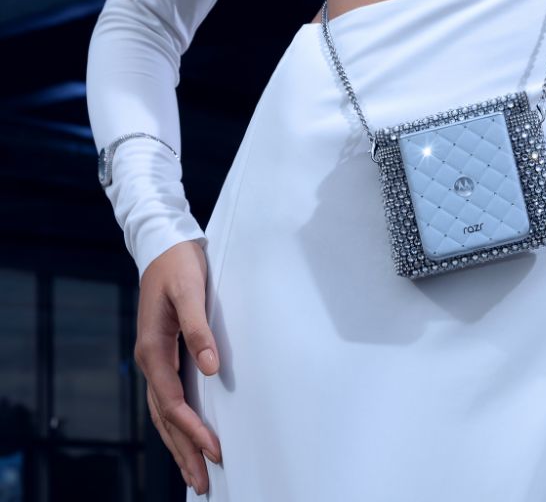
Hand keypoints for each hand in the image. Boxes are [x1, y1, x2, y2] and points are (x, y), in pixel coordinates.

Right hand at [134, 238, 221, 494]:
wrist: (164, 247)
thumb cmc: (179, 267)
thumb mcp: (192, 292)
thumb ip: (199, 330)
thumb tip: (211, 368)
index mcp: (153, 350)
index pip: (173, 403)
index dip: (194, 430)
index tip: (215, 450)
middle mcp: (149, 360)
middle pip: (165, 418)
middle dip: (183, 452)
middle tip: (202, 483)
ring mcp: (154, 360)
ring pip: (163, 413)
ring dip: (179, 444)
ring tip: (195, 474)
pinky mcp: (164, 355)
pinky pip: (167, 399)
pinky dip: (176, 424)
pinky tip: (188, 437)